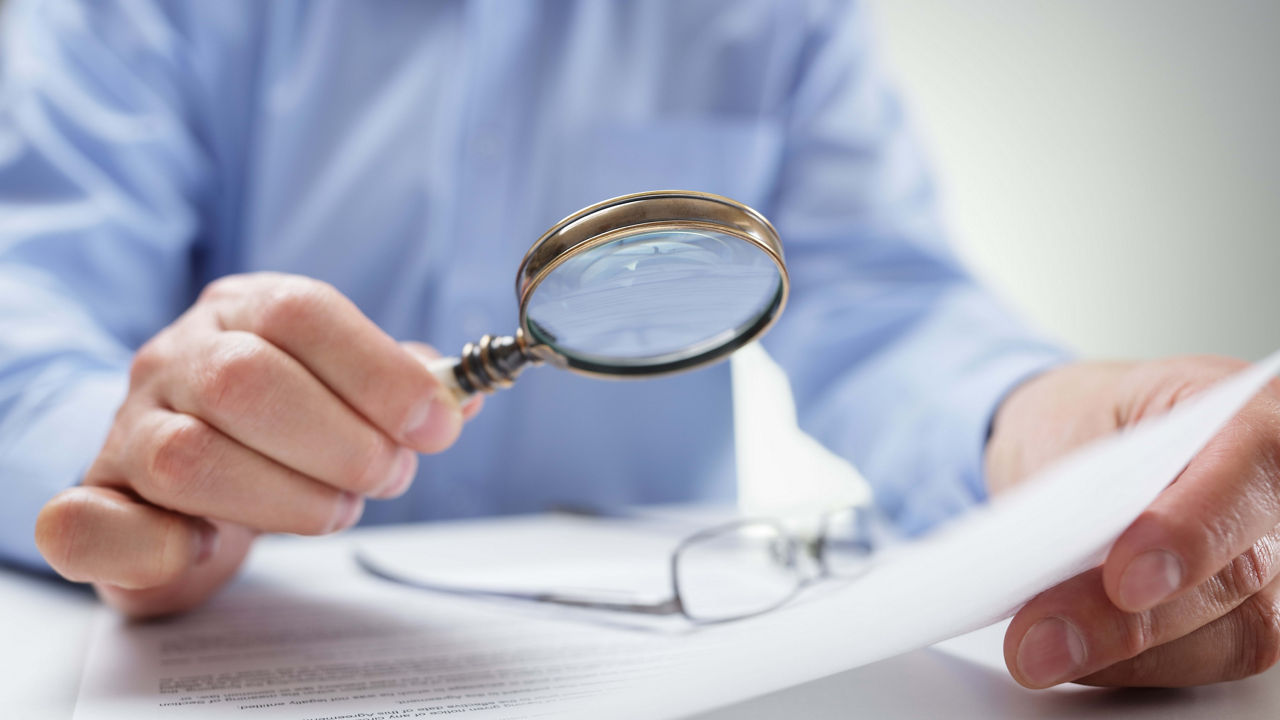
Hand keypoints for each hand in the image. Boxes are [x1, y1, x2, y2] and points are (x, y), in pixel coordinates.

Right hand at [35, 273, 479, 616]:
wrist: (185, 481)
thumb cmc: (281, 430)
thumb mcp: (345, 390)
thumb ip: (402, 388)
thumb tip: (461, 397)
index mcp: (242, 312)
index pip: (302, 312)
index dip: (379, 371)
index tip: (436, 426)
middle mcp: (174, 360)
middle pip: (246, 381)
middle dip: (342, 442)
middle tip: (388, 476)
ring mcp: (125, 430)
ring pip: (189, 458)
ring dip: (286, 498)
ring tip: (335, 510)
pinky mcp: (93, 506)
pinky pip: (90, 524)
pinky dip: (160, 547)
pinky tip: (211, 547)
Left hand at [985, 356, 1279, 687]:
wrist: (1081, 443)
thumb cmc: (1086, 422)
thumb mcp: (1070, 421)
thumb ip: (1085, 486)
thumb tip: (1057, 562)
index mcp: (1249, 411)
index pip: (1253, 466)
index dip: (1193, 530)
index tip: (1124, 579)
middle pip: (1241, 571)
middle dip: (1131, 619)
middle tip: (1041, 638)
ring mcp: (1278, 559)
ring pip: (1234, 633)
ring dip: (1128, 655)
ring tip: (1038, 653)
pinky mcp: (1251, 614)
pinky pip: (1208, 659)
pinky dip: (1133, 664)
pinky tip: (1073, 655)